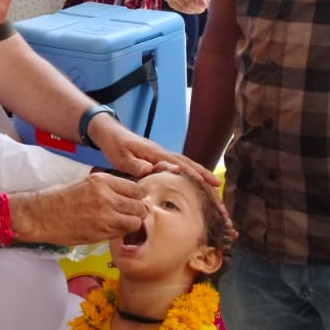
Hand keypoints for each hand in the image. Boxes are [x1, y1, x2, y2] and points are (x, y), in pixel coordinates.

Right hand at [8, 172, 145, 245]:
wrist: (40, 214)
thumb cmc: (60, 198)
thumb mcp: (86, 183)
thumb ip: (108, 188)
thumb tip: (127, 197)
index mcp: (102, 181)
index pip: (135, 189)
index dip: (135, 198)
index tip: (130, 203)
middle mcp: (106, 196)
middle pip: (139, 206)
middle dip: (136, 212)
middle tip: (128, 216)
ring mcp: (104, 215)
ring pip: (134, 222)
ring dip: (130, 225)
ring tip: (120, 225)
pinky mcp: (100, 232)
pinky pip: (121, 233)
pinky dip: (119, 234)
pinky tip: (110, 231)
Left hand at [89, 114, 218, 187]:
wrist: (109, 132)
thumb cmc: (114, 145)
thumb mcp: (120, 157)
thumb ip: (135, 165)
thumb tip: (151, 170)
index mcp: (157, 154)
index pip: (182, 165)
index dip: (198, 176)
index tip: (213, 186)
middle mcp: (164, 154)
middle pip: (192, 166)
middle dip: (207, 181)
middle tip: (221, 196)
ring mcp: (163, 156)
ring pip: (189, 167)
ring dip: (203, 180)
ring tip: (217, 195)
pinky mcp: (160, 160)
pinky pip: (182, 168)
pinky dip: (193, 177)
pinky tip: (199, 187)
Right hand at [165, 0, 207, 13]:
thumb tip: (206, 5)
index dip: (200, 1)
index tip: (205, 5)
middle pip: (188, 1)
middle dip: (197, 7)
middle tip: (202, 10)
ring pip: (184, 6)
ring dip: (193, 10)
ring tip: (199, 11)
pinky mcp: (170, 2)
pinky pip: (180, 9)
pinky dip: (187, 11)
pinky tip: (193, 11)